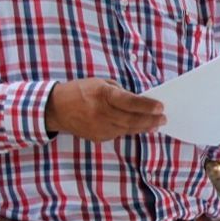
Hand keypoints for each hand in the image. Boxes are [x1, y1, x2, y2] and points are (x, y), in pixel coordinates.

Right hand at [45, 78, 164, 141]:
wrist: (56, 109)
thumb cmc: (80, 91)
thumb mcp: (100, 83)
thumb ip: (120, 92)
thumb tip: (139, 102)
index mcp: (102, 95)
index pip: (129, 102)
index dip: (146, 106)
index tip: (161, 107)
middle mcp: (101, 112)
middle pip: (131, 119)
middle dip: (150, 119)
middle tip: (164, 118)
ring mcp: (99, 127)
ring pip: (128, 129)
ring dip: (144, 127)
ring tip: (156, 124)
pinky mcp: (97, 137)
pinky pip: (119, 134)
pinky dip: (131, 130)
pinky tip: (141, 127)